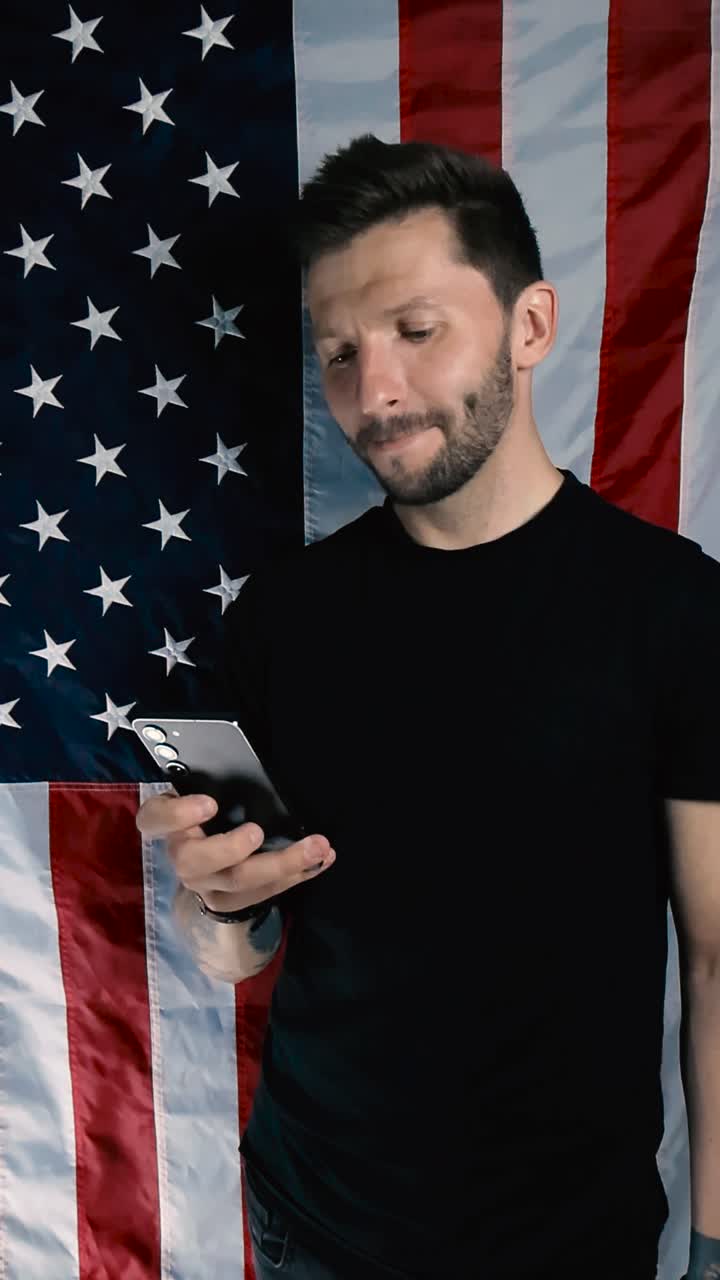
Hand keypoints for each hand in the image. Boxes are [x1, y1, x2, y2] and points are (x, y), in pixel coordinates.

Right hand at [135, 791, 335, 913]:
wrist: (204, 862)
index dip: (178, 814)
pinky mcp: (232, 902)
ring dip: (282, 863)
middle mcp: (182, 857)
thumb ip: (210, 782)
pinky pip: (266, 892)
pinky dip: (299, 874)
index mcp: (167, 824)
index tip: (209, 803)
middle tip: (257, 832)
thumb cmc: (205, 813)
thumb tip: (244, 764)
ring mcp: (206, 884)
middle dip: (231, 848)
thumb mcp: (200, 792)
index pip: (155, 819)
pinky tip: (324, 859)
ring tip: (316, 848)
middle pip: (196, 860)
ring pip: (238, 882)